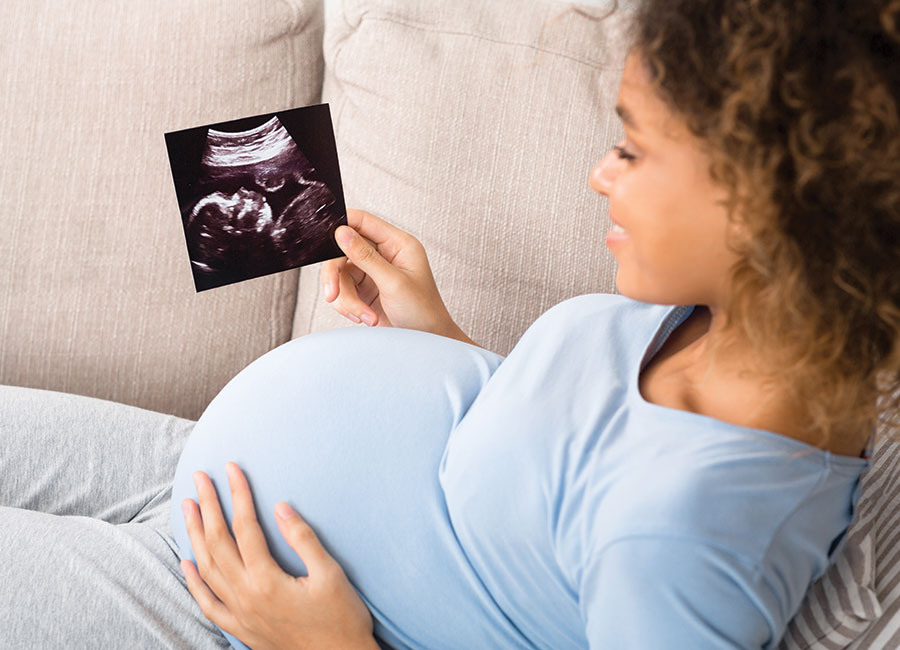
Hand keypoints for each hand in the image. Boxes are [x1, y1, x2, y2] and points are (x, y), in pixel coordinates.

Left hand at [181, 463, 378, 649]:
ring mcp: (239, 615)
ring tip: (188, 507)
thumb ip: (303, 539)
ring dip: (195, 535)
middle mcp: (246, 597)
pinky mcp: (240, 628)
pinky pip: (208, 603)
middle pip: (218, 543)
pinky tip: (187, 562)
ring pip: (207, 568)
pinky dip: (194, 581)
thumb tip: (281, 508)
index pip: (245, 527)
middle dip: (208, 506)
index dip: (238, 494)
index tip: (232, 468)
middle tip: (200, 478)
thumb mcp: (330, 575)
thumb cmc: (341, 620)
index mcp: (267, 581)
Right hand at [321, 209, 475, 344]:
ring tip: (364, 317)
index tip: (323, 243)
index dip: (341, 226)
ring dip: (346, 299)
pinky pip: (343, 292)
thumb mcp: (393, 283)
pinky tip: (365, 318)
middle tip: (332, 295)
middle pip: (343, 250)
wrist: (427, 342)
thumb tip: (342, 232)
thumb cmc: (423, 312)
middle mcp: (384, 254)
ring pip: (341, 275)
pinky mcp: (365, 290)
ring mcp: (373, 272)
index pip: (363, 221)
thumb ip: (366, 256)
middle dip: (336, 275)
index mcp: (398, 243)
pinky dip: (349, 307)